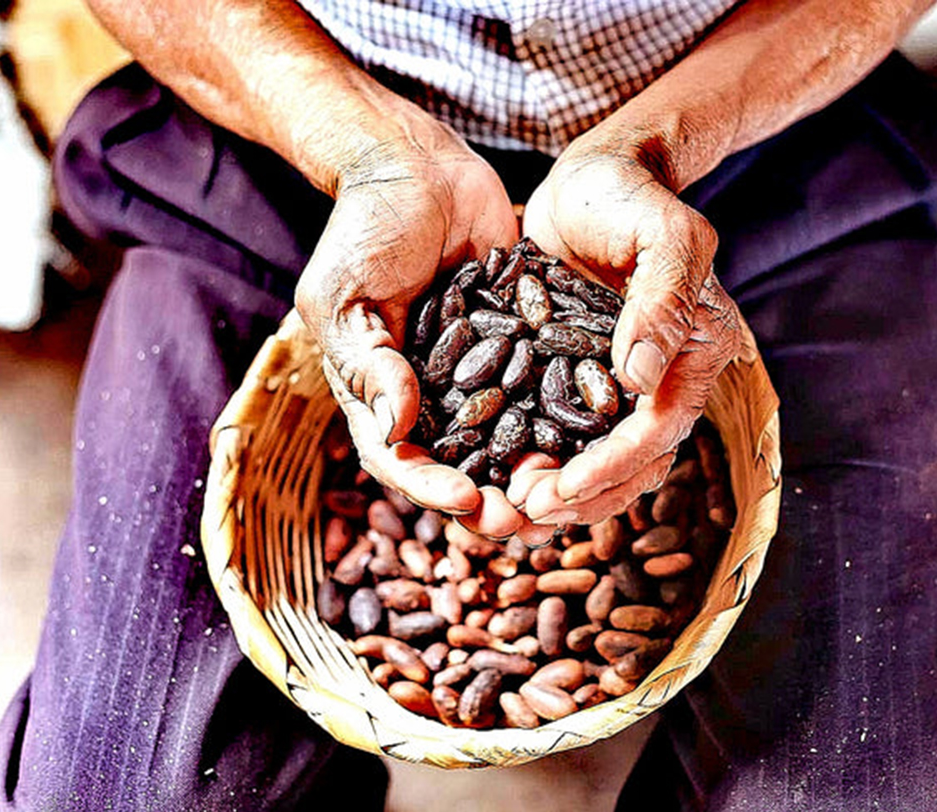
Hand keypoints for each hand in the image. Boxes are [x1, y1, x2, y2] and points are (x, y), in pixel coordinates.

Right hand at [295, 121, 533, 538]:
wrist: (415, 167)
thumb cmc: (364, 229)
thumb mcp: (345, 294)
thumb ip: (366, 360)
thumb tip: (397, 428)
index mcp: (378, 391)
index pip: (399, 458)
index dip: (431, 487)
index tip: (468, 500)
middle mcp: (427, 393)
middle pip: (455, 465)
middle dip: (489, 499)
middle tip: (524, 519)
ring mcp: (474, 372)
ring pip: (502, 440)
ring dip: (528, 473)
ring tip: (561, 496)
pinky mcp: (516, 344)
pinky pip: (537, 390)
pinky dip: (558, 419)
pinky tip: (590, 438)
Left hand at [514, 130, 741, 524]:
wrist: (593, 178)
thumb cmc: (630, 194)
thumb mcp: (661, 232)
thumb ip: (662, 299)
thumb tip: (639, 376)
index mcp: (693, 355)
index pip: (658, 430)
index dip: (613, 466)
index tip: (564, 487)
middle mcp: (659, 380)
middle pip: (632, 464)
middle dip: (583, 496)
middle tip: (526, 508)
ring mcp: (618, 384)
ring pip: (599, 462)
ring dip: (560, 493)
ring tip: (511, 503)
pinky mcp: (577, 378)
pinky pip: (563, 435)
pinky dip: (538, 459)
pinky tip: (499, 472)